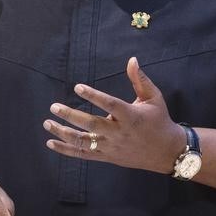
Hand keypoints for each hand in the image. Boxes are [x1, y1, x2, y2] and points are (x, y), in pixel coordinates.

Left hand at [43, 57, 185, 174]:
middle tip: (54, 107)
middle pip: (91, 124)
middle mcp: (119, 132)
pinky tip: (51, 143)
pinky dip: (66, 150)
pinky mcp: (107, 156)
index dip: (93, 95)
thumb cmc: (160, 120)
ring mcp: (112, 146)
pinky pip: (84, 154)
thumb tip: (132, 59)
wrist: (167, 152)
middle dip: (70, 115)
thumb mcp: (153, 97)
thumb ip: (139, 79)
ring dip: (63, 133)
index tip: (77, 87)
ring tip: (48, 122)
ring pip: (84, 141)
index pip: (109, 104)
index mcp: (130, 116)